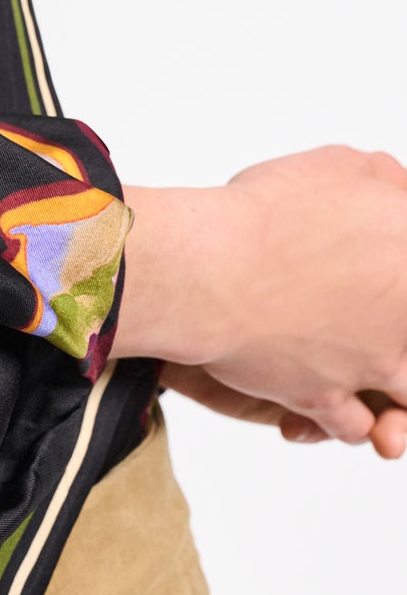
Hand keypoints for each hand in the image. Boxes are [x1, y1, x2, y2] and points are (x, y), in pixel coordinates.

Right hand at [113, 146, 406, 460]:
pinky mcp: (325, 397)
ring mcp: (372, 363)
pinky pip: (353, 427)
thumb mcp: (341, 167)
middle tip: (380, 339)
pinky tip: (329, 403)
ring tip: (373, 383)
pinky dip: (344, 421)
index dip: (399, 289)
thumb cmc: (265, 214)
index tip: (385, 289)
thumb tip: (400, 193)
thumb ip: (386, 183)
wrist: (208, 269)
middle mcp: (405, 319)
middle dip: (401, 351)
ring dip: (395, 404)